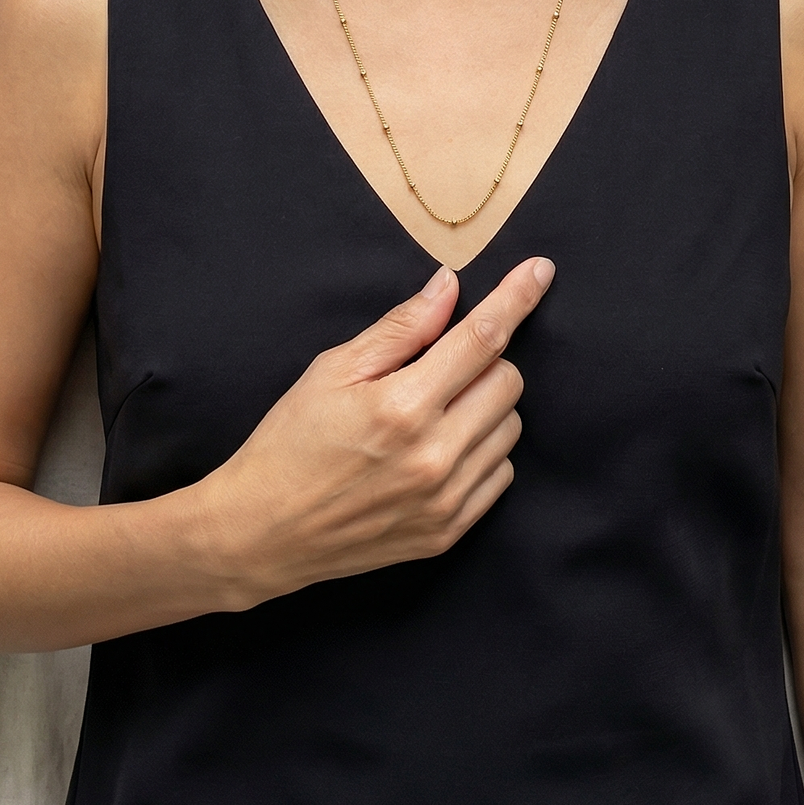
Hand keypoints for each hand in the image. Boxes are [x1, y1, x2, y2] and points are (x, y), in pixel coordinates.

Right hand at [198, 257, 553, 606]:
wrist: (262, 532)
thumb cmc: (290, 443)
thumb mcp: (332, 370)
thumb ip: (400, 328)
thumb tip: (449, 287)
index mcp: (403, 406)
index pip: (482, 338)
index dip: (516, 298)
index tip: (541, 271)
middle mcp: (434, 456)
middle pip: (508, 381)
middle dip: (483, 361)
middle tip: (438, 368)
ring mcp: (445, 499)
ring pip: (511, 428)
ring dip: (483, 408)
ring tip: (432, 414)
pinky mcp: (449, 532)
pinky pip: (501, 474)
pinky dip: (482, 451)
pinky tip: (439, 450)